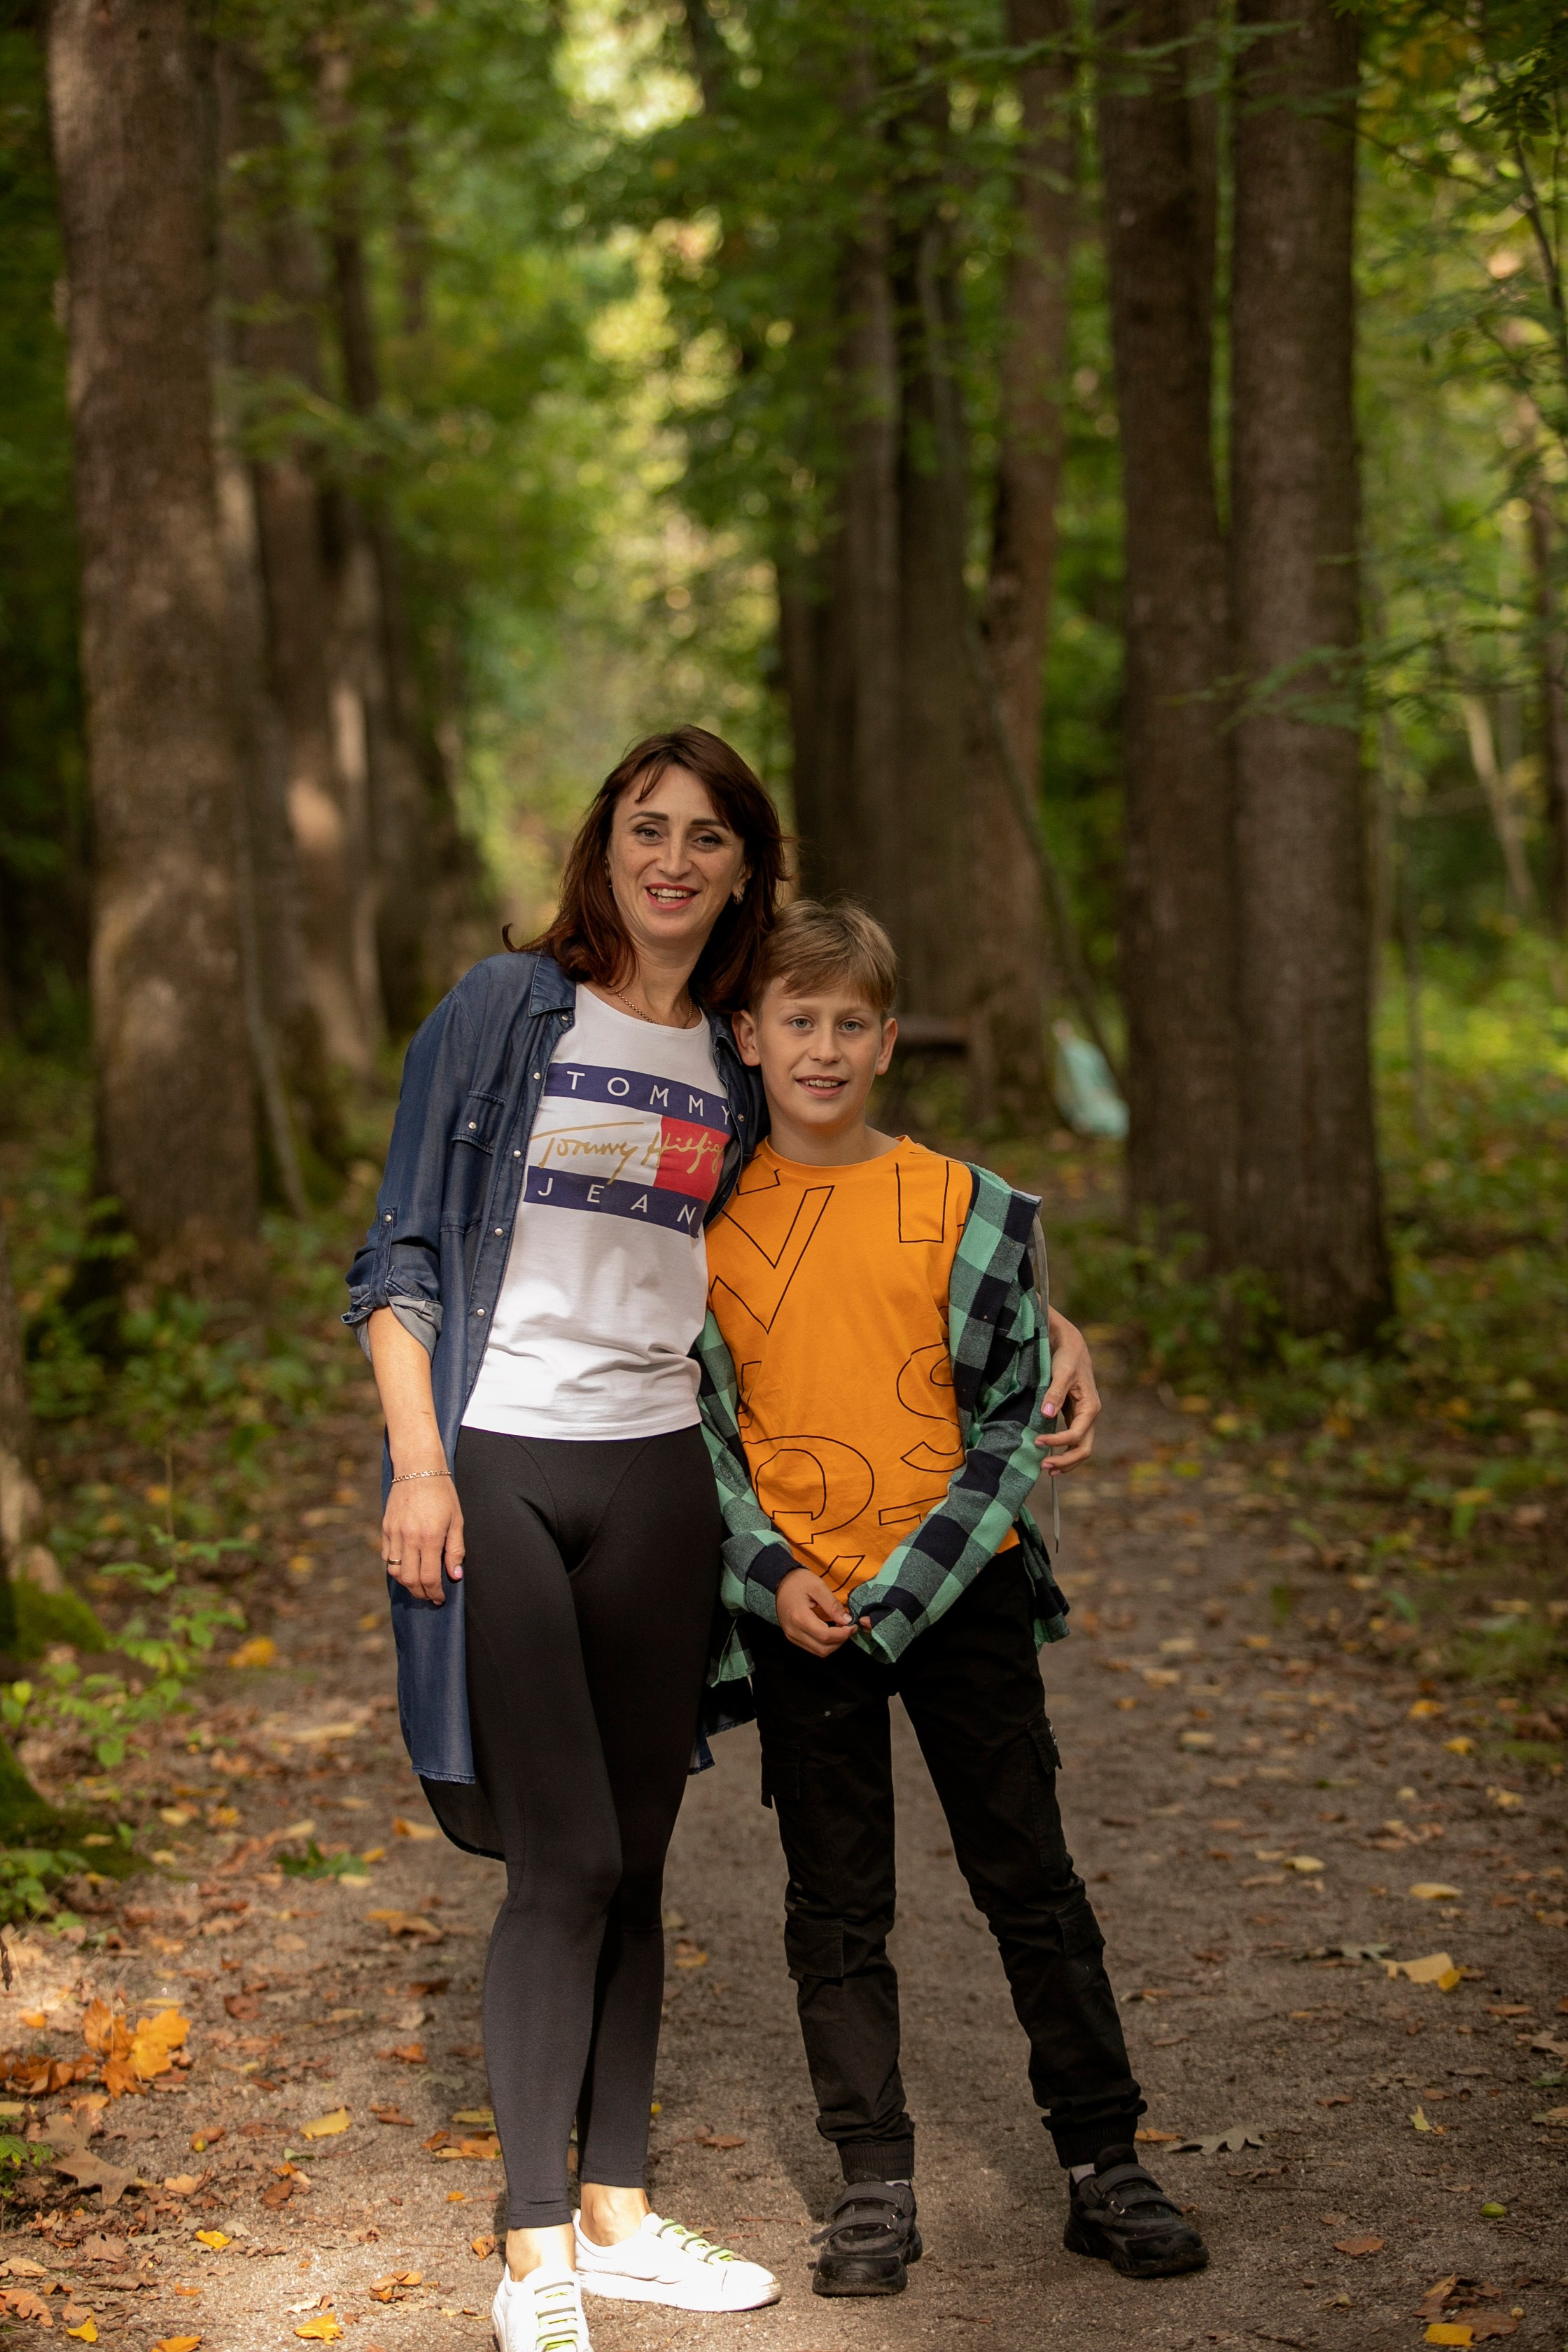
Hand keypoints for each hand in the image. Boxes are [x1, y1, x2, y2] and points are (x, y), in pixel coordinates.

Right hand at [382, 1473, 464, 1604]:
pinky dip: (396, 1568)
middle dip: (421, 1593)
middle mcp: (409, 1538)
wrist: (418, 1467)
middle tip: (430, 1596)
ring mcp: (394, 1533)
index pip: (429, 1577)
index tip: (441, 1598)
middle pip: (410, 1580)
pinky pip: (386, 1557)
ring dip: (407, 1583)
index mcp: (429, 1537)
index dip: (435, 1592)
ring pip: (395, 1571)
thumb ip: (456, 1550)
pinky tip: (407, 1568)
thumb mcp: (457, 1520)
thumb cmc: (442, 1493)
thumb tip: (455, 1575)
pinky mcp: (386, 1528)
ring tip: (419, 1585)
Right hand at [776, 1566, 870, 1655]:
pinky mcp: (792, 1637)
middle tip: (848, 1628)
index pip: (825, 1636)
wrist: (781, 1580)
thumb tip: (847, 1621)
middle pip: (823, 1649)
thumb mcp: (818, 1586)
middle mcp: (794, 1631)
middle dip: (840, 1641)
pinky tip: (830, 1631)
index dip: (842, 1634)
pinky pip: (811, 1647)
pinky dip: (824, 1643)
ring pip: (818, 1651)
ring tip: (840, 1630)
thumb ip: (833, 1605)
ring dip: (833, 1644)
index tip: (852, 1625)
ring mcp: (791, 1636)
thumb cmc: (799, 1581)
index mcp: (799, 1618)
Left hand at [1035, 1307, 1100, 1473]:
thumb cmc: (1067, 1358)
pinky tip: (1049, 1455)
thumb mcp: (1061, 1373)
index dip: (1057, 1442)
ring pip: (1080, 1448)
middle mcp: (1089, 1416)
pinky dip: (1063, 1450)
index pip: (1076, 1435)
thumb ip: (1054, 1393)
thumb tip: (1047, 1415)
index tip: (1036, 1442)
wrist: (1071, 1345)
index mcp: (1090, 1408)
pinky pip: (1072, 1440)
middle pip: (1083, 1449)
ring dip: (1066, 1461)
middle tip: (1043, 1467)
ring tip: (1046, 1469)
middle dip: (1066, 1462)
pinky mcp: (1074, 1416)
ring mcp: (1082, 1418)